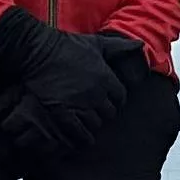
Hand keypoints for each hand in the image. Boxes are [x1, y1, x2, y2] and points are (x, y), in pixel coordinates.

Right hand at [0, 9, 122, 155]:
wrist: (38, 50)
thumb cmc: (67, 45)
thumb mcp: (96, 43)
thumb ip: (118, 46)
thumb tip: (141, 45)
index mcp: (106, 78)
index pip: (120, 98)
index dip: (114, 100)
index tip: (107, 101)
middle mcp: (96, 93)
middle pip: (109, 113)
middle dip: (103, 113)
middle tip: (94, 112)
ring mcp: (79, 103)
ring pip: (95, 123)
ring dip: (90, 124)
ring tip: (84, 122)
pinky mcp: (62, 111)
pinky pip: (77, 131)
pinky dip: (79, 136)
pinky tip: (77, 137)